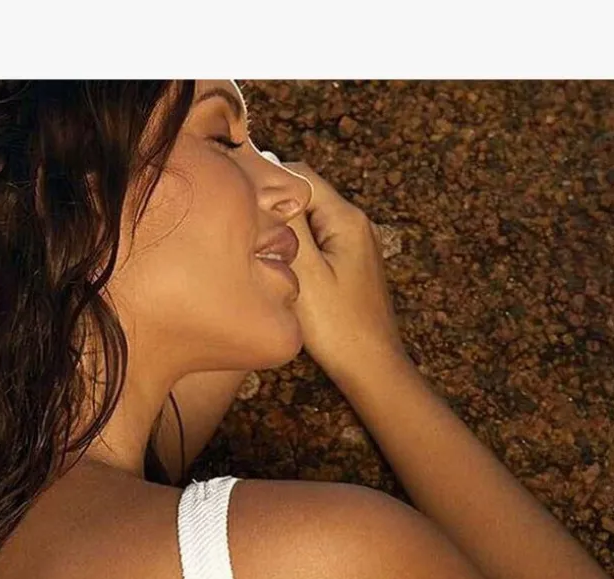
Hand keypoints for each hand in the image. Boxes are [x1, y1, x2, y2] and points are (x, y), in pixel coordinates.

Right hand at [261, 153, 407, 382]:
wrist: (371, 368)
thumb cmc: (339, 328)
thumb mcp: (306, 272)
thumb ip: (290, 223)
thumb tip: (270, 178)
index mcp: (346, 218)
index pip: (299, 175)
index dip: (266, 184)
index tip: (243, 209)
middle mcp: (356, 224)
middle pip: (304, 197)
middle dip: (276, 213)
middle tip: (251, 241)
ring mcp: (356, 245)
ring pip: (309, 222)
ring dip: (286, 236)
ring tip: (268, 262)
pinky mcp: (351, 266)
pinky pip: (318, 244)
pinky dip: (299, 253)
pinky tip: (287, 276)